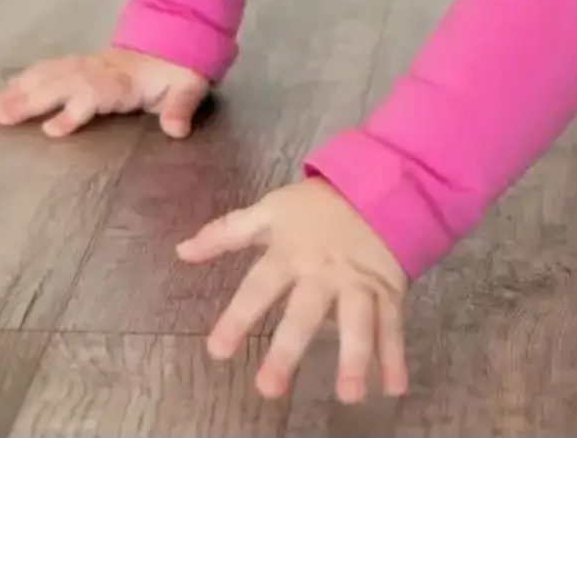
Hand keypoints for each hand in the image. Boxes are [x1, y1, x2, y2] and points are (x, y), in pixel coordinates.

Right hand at [0, 47, 209, 139]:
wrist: (176, 41)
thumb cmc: (178, 74)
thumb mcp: (189, 88)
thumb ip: (181, 107)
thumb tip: (177, 129)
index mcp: (124, 81)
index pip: (93, 95)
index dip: (73, 112)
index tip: (51, 131)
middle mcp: (99, 71)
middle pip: (62, 85)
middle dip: (31, 100)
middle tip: (0, 116)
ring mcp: (87, 66)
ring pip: (50, 75)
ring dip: (21, 89)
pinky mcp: (80, 66)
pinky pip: (50, 69)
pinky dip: (26, 78)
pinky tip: (6, 90)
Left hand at [177, 178, 408, 403]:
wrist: (379, 182)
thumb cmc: (317, 205)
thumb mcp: (270, 210)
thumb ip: (226, 233)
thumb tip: (181, 251)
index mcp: (290, 253)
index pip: (258, 287)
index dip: (237, 317)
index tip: (218, 351)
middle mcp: (323, 272)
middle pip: (305, 312)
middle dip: (288, 349)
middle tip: (270, 388)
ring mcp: (358, 282)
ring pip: (357, 321)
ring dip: (355, 357)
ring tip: (350, 394)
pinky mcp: (388, 288)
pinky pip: (392, 324)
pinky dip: (395, 355)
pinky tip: (395, 387)